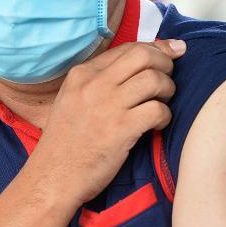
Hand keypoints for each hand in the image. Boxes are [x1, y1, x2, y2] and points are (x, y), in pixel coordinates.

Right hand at [29, 39, 186, 206]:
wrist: (53, 178)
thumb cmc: (67, 143)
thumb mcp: (73, 100)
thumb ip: (100, 81)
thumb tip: (140, 63)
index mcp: (82, 74)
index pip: (127, 48)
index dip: (156, 48)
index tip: (172, 53)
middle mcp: (94, 84)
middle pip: (144, 55)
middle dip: (165, 63)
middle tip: (168, 79)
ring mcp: (107, 106)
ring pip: (154, 79)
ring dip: (168, 89)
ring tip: (162, 103)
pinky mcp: (121, 129)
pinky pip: (157, 109)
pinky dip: (165, 116)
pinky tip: (157, 125)